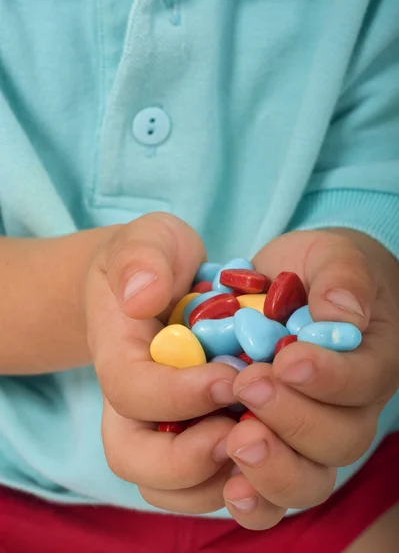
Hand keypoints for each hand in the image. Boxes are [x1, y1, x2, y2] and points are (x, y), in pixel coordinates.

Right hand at [85, 213, 239, 513]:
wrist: (162, 283)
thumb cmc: (157, 260)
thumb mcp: (147, 240)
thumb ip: (139, 259)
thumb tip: (141, 298)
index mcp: (117, 355)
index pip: (131, 392)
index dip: (178, 395)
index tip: (230, 378)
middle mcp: (133, 404)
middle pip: (135, 460)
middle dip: (188, 458)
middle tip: (240, 433)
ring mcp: (162, 427)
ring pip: (172, 488)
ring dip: (219, 480)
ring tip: (264, 444)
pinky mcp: (195, 437)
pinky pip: (207, 484)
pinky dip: (239, 483)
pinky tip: (275, 449)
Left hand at [222, 229, 398, 528]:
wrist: (297, 287)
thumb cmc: (321, 269)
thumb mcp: (336, 256)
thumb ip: (343, 277)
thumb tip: (342, 314)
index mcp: (371, 360)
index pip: (363, 382)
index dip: (328, 379)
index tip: (289, 360)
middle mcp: (347, 408)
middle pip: (338, 440)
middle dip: (293, 418)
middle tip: (249, 385)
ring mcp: (309, 434)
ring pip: (309, 477)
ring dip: (274, 467)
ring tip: (237, 439)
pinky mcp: (273, 444)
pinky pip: (272, 491)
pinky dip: (253, 498)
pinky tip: (229, 487)